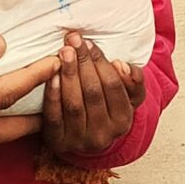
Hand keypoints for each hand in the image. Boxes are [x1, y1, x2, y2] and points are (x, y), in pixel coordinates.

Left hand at [38, 34, 144, 162]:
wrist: (86, 136)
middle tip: (73, 41)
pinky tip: (51, 76)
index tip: (89, 43)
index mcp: (123, 121)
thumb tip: (122, 65)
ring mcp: (80, 140)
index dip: (101, 62)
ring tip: (63, 52)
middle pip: (93, 92)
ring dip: (68, 75)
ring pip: (74, 104)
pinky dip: (53, 95)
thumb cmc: (106, 108)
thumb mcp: (127, 96)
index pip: (113, 86)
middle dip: (83, 63)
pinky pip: (54, 117)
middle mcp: (103, 135)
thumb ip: (133, 80)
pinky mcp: (58, 142)